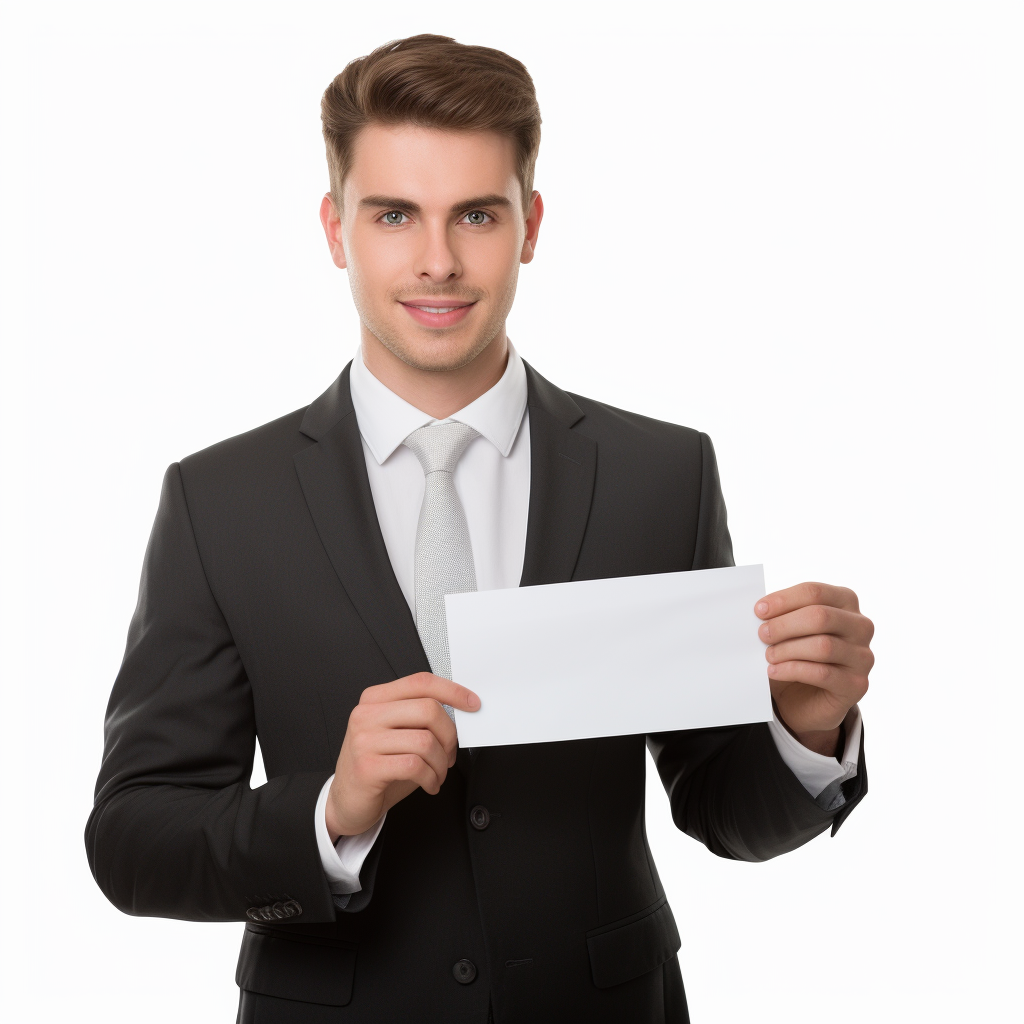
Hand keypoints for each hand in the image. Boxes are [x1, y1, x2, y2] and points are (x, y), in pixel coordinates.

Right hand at [326, 672, 479, 840]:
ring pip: (425, 741)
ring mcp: (364, 739)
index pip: (421, 683)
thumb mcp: (397, 734)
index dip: (452, 691)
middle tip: (449, 754)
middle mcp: (367, 714)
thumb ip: (419, 719)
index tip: (472, 703)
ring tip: (437, 773)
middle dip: (449, 736)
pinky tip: (429, 783)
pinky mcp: (367, 766)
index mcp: (376, 699)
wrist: (347, 801)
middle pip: (428, 710)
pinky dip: (431, 778)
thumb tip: (459, 713)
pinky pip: (415, 766)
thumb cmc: (378, 766)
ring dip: (441, 763)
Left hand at [755, 583, 873, 756]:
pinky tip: (774, 671)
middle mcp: (861, 626)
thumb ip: (781, 616)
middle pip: (821, 616)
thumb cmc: (797, 654)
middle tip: (761, 634)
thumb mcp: (790, 630)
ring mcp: (863, 656)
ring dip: (787, 650)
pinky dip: (792, 670)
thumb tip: (760, 610)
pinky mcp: (857, 684)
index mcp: (845, 602)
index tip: (759, 610)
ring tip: (768, 655)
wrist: (805, 699)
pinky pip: (823, 674)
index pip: (815, 592)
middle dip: (785, 625)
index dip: (784, 600)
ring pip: (823, 646)